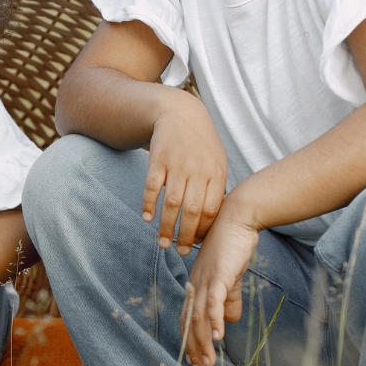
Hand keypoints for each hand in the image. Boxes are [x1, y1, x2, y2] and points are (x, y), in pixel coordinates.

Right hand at [143, 93, 227, 253]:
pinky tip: (147, 218)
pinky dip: (149, 204)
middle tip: (181, 252)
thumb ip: (216, 189)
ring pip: (172, 203)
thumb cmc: (200, 144)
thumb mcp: (217, 162)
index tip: (197, 245)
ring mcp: (177, 164)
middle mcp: (198, 170)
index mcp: (217, 173)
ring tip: (162, 243)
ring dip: (166, 226)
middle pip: (192, 211)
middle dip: (186, 236)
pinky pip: (153, 187)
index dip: (204, 231)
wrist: (179, 113)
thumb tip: (212, 222)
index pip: (212, 210)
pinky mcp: (158, 159)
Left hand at [180, 202, 260, 365]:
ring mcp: (205, 281)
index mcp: (196, 288)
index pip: (188, 321)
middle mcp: (195, 286)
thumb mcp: (229, 278)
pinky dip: (215, 319)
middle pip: (191, 324)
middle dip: (195, 350)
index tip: (196, 363)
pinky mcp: (218, 274)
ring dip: (204, 342)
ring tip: (210, 362)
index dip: (190, 342)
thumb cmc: (233, 247)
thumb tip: (228, 322)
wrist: (238, 220)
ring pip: (200, 318)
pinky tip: (220, 336)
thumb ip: (228, 300)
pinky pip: (214, 301)